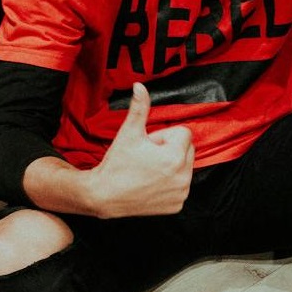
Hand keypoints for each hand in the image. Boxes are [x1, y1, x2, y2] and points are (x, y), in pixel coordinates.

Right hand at [88, 83, 193, 217]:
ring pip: (185, 167)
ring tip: (149, 170)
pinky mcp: (177, 205)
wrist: (104, 196)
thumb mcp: (129, 133)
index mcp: (175, 157)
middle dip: (170, 149)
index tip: (148, 146)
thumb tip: (140, 86)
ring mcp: (181, 193)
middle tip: (147, 157)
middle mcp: (183, 177)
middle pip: (187, 150)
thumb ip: (139, 108)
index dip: (163, 136)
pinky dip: (170, 183)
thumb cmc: (116, 164)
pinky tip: (152, 184)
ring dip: (172, 165)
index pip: (183, 133)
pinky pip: (181, 185)